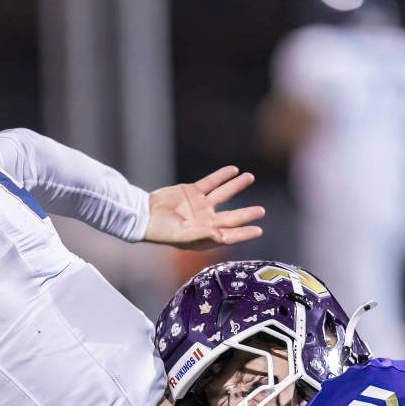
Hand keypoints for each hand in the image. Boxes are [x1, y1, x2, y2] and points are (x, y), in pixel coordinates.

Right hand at [144, 166, 264, 249]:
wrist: (143, 215)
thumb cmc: (160, 231)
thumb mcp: (181, 235)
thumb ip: (202, 234)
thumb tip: (222, 235)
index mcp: (204, 235)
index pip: (228, 235)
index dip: (244, 233)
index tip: (258, 230)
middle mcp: (205, 221)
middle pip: (230, 216)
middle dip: (246, 214)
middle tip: (261, 211)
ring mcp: (199, 205)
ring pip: (223, 194)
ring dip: (236, 186)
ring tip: (249, 177)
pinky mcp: (192, 192)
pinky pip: (210, 182)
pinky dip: (221, 176)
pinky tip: (233, 170)